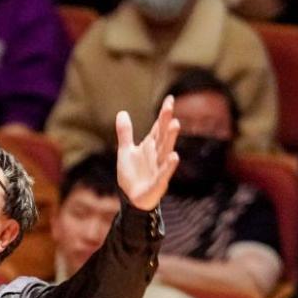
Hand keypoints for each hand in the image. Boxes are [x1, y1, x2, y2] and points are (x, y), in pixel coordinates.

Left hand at [115, 96, 180, 212]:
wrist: (132, 199)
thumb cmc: (132, 175)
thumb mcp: (125, 151)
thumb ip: (125, 133)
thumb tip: (122, 112)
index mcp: (150, 146)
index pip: (158, 127)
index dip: (163, 114)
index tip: (170, 99)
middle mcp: (157, 155)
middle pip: (163, 136)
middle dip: (166, 122)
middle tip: (169, 107)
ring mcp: (159, 168)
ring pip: (166, 151)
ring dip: (171, 139)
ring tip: (175, 124)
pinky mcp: (158, 183)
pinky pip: (164, 173)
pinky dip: (169, 166)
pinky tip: (174, 156)